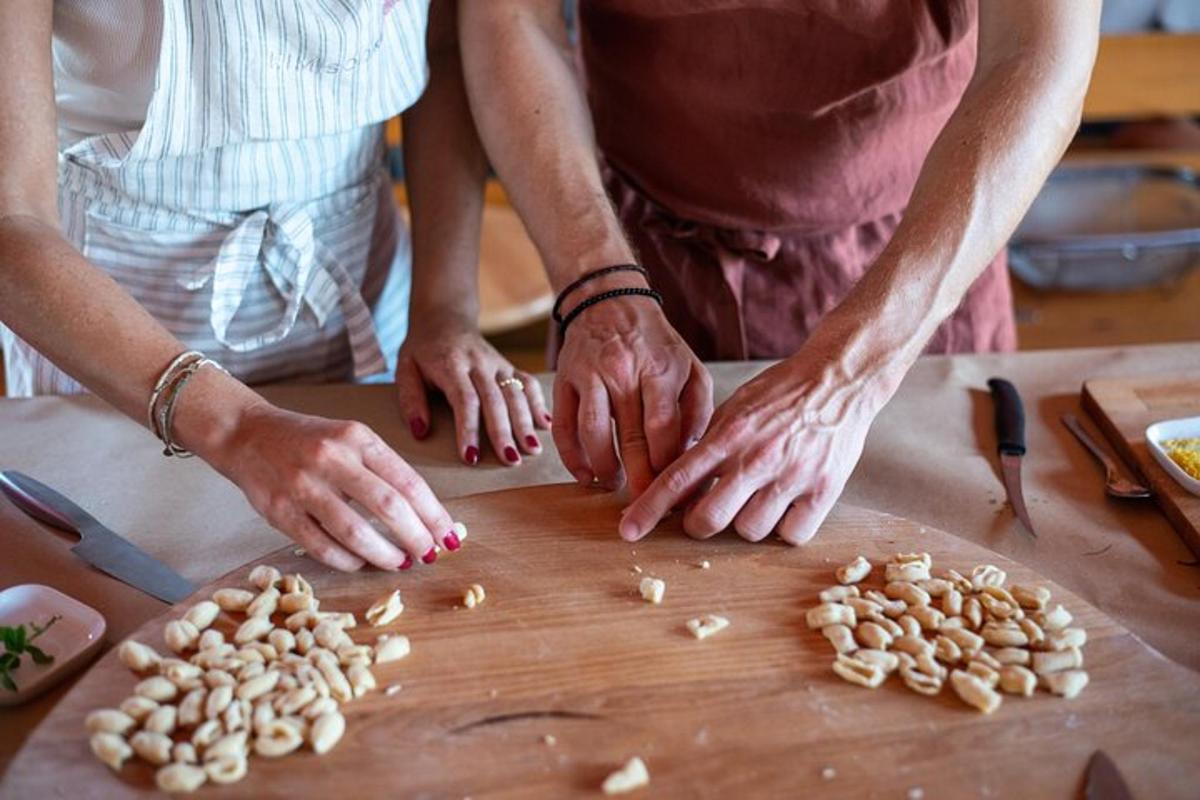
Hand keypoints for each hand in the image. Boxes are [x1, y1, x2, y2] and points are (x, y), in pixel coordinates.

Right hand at [210, 403, 457, 571]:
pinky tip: (361, 562)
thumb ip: (383, 472)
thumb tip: (424, 516)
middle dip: (416, 538)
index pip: (409, 482)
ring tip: (399, 563)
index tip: (449, 536)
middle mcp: (332, 458)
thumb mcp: (351, 440)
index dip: (434, 515)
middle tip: (429, 555)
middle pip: (389, 507)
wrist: (246, 434)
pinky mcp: (279, 511)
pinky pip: (321, 546)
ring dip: (384, 554)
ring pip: (355, 532)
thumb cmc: (310, 441)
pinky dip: (347, 560)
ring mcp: (303, 485)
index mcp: (357, 437)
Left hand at [395, 315, 549, 465]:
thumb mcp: (404, 369)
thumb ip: (410, 399)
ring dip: (525, 422)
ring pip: (515, 393)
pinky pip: (528, 383)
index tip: (471, 457)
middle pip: (494, 400)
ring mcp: (497, 363)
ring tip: (532, 449)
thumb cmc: (422, 350)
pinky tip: (545, 425)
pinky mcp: (509, 365)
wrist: (444, 318)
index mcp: (451, 364)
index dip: (469, 429)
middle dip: (504, 432)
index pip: (464, 399)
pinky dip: (538, 403)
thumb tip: (420, 432)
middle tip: (511, 460)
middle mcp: (478, 363)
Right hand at [554, 289, 711, 495]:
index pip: (663, 428)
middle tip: (646, 507)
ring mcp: (589, 375)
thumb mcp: (690, 366)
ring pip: (593, 434)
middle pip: (631, 436)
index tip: (674, 491)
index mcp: (660, 368)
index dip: (668, 465)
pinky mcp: (563, 379)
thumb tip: (693, 455)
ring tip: (616, 486)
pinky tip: (586, 475)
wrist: (608, 300)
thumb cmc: (655, 343)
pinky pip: (564, 427)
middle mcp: (623, 371)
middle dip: (639, 478)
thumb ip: (697, 409)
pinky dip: (572, 457)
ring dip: (605, 468)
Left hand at [617, 353, 881, 543]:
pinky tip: (786, 507)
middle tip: (705, 514)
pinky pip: (792, 534)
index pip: (676, 480)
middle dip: (699, 523)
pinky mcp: (824, 490)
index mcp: (728, 435)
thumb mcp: (735, 408)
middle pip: (708, 519)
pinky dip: (785, 528)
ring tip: (756, 499)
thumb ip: (708, 444)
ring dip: (745, 523)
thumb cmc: (782, 393)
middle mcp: (756, 459)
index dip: (649, 509)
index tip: (628, 530)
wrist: (838, 379)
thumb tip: (678, 481)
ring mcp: (791, 476)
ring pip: (749, 531)